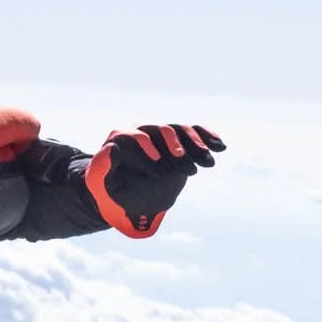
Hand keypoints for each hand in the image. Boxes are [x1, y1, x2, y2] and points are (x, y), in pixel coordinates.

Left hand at [84, 123, 224, 237]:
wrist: (130, 191)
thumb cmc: (112, 187)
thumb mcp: (101, 181)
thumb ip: (102, 166)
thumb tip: (112, 148)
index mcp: (123, 137)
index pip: (136, 135)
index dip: (147, 147)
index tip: (158, 164)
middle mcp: (145, 131)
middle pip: (163, 130)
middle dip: (176, 147)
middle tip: (187, 168)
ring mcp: (163, 136)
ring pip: (182, 131)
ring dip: (197, 145)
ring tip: (208, 163)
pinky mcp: (179, 142)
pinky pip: (195, 133)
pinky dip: (208, 138)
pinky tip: (220, 146)